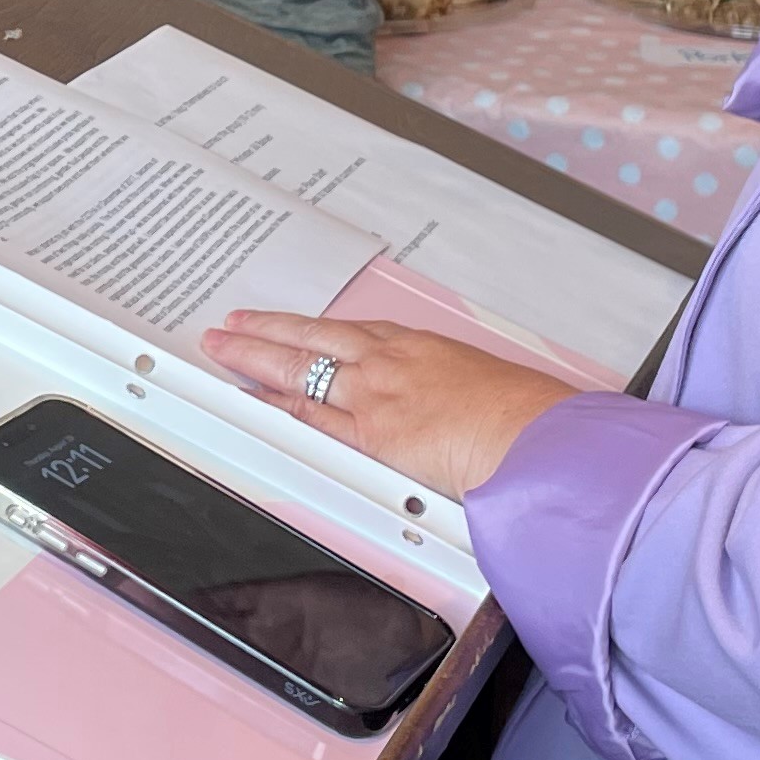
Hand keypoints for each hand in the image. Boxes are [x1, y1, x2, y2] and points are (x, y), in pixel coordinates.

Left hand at [201, 313, 576, 499]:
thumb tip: (465, 412)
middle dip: (269, 330)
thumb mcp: (493, 389)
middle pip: (316, 338)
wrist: (536, 436)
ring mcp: (378, 394)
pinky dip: (278, 404)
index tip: (294, 327)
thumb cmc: (529, 415)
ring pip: (301, 367)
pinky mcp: (371, 431)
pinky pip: (311, 414)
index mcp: (424, 348)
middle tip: (234, 323)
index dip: (316, 330)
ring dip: (255, 357)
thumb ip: (462, 397)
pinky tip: (253, 397)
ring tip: (223, 348)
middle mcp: (393, 363)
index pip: (355, 334)